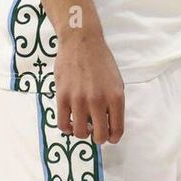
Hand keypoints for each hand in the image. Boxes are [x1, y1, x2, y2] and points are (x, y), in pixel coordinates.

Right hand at [54, 29, 124, 143]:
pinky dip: (67, 128)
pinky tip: (70, 121)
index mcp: (115, 96)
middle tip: (95, 132)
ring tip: (82, 125)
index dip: (113, 138)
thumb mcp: (116, 81)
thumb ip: (113, 102)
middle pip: (99, 136)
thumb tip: (108, 122)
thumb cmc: (101, 60)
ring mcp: (79, 100)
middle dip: (98, 138)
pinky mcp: (63, 97)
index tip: (110, 138)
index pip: (117, 129)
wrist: (81, 42)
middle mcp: (98, 101)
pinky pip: (63, 124)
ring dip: (82, 133)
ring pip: (80, 133)